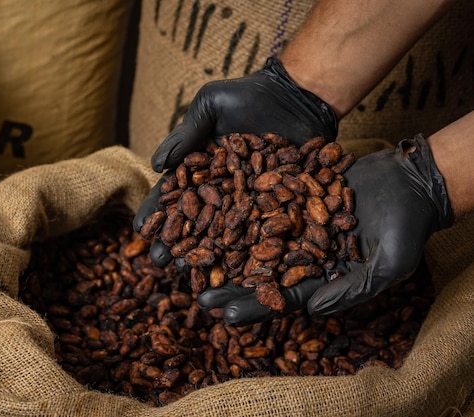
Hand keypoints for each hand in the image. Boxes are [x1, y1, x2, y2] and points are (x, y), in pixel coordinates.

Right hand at [134, 57, 338, 266]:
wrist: (297, 96)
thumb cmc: (248, 96)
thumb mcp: (209, 105)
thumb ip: (185, 135)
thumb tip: (156, 165)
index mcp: (199, 170)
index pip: (172, 194)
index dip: (156, 212)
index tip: (140, 230)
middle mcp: (221, 191)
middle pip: (195, 221)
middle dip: (177, 242)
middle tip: (161, 262)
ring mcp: (248, 202)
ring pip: (225, 233)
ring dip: (208, 254)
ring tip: (193, 274)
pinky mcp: (278, 206)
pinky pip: (262, 230)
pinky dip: (251, 250)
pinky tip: (240, 269)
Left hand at [198, 135, 453, 324]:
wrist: (409, 181)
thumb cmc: (407, 227)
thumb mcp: (388, 264)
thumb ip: (352, 289)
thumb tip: (312, 312)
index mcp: (320, 278)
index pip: (283, 298)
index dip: (255, 308)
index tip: (226, 315)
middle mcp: (301, 254)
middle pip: (259, 273)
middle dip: (229, 285)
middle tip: (197, 295)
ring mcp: (294, 223)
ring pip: (252, 239)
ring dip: (224, 249)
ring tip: (193, 258)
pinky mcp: (291, 193)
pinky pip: (259, 201)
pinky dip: (236, 207)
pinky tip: (209, 210)